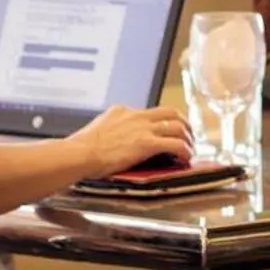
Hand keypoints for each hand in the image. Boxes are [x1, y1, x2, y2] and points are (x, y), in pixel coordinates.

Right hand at [68, 105, 194, 176]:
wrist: (80, 153)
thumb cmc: (82, 149)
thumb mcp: (98, 130)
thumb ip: (110, 131)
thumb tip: (112, 142)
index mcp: (122, 111)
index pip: (149, 112)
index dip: (161, 122)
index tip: (165, 131)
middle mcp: (135, 115)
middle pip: (169, 112)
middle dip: (182, 123)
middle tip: (187, 136)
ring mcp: (143, 128)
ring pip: (177, 126)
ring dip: (187, 138)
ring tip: (189, 149)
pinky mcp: (147, 143)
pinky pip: (176, 144)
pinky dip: (185, 151)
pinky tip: (185, 158)